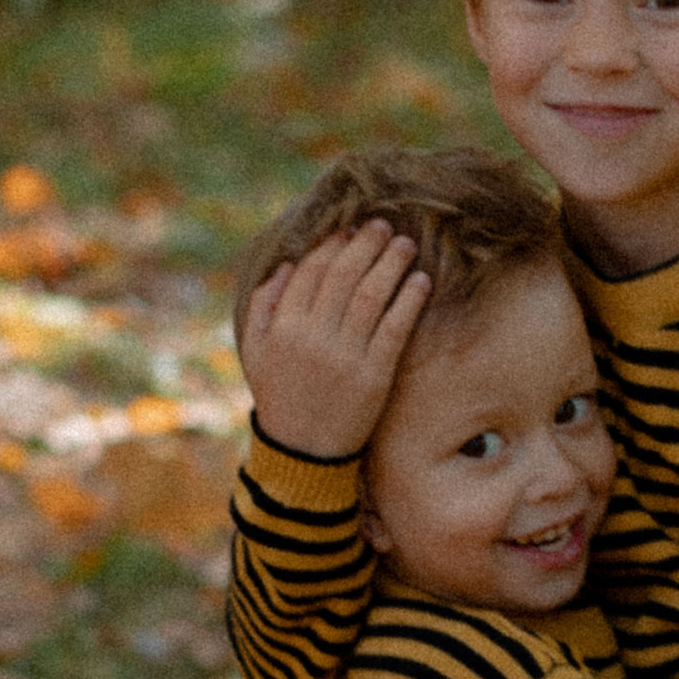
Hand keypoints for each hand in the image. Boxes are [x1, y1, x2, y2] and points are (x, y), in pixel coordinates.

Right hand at [237, 222, 432, 459]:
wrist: (303, 453)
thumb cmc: (281, 397)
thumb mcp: (258, 352)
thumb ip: (265, 307)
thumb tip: (289, 265)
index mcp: (285, 328)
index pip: (312, 272)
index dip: (332, 246)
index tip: (349, 230)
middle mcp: (314, 337)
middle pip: (344, 277)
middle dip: (365, 246)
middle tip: (383, 226)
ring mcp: (345, 356)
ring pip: (371, 296)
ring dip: (390, 264)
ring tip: (405, 245)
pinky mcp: (374, 376)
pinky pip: (394, 329)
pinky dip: (409, 301)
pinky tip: (420, 282)